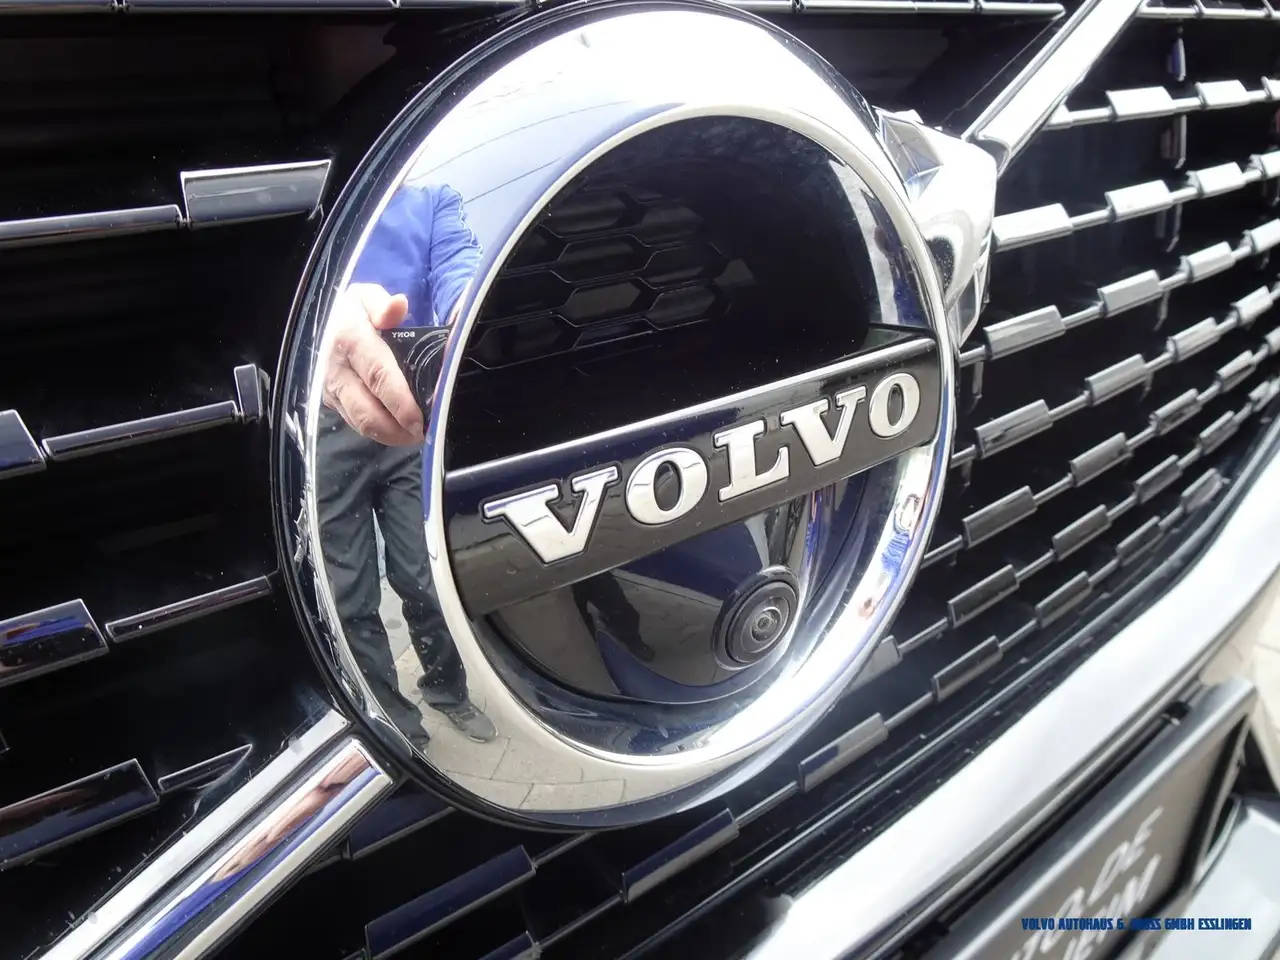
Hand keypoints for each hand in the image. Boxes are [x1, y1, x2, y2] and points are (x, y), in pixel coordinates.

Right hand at [322, 283, 424, 444]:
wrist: (327, 323)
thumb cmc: (357, 312)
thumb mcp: (368, 298)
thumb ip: (383, 305)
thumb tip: (398, 305)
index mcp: (350, 339)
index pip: (378, 376)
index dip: (400, 402)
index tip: (419, 419)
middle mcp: (337, 369)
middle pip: (368, 410)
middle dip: (398, 428)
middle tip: (425, 432)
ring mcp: (333, 389)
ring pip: (362, 423)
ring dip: (391, 435)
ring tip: (416, 435)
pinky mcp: (332, 402)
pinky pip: (358, 424)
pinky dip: (381, 432)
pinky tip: (401, 430)